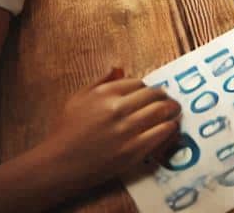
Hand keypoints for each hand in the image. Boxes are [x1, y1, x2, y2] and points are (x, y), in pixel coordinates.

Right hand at [39, 68, 182, 190]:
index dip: (147, 89)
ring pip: (161, 112)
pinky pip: (161, 133)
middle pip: (154, 95)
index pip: (139, 83)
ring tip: (174, 112)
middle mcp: (117, 108)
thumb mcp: (77, 99)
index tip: (151, 94)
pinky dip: (170, 128)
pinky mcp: (133, 151)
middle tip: (169, 101)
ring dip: (172, 110)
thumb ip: (100, 81)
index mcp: (104, 93)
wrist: (59, 165)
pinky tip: (171, 128)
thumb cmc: (66, 131)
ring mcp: (126, 130)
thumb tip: (119, 68)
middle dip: (164, 97)